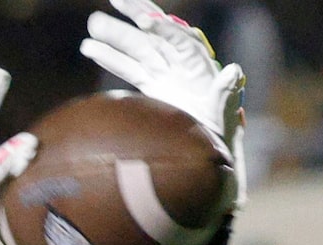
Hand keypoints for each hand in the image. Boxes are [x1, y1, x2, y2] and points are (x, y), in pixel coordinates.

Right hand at [82, 0, 245, 207]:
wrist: (206, 148)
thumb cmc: (217, 132)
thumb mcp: (224, 114)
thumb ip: (225, 94)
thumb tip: (233, 72)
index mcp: (197, 64)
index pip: (178, 38)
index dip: (163, 28)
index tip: (144, 19)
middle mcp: (178, 62)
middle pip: (153, 34)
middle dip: (133, 17)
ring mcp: (161, 72)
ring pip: (136, 47)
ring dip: (114, 36)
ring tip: (92, 24)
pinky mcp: (149, 85)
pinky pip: (127, 67)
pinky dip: (109, 58)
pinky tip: (89, 48)